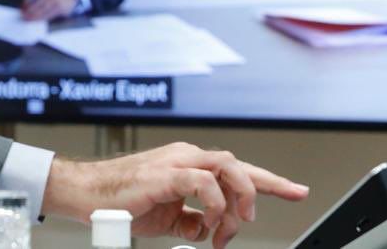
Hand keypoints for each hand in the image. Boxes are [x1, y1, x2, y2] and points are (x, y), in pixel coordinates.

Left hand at [21, 0, 76, 20]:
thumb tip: (24, 9)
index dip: (26, 0)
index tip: (22, 7)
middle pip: (36, 3)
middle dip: (29, 11)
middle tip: (23, 16)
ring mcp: (54, 0)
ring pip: (42, 10)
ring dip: (34, 16)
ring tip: (28, 20)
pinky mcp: (59, 8)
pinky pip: (48, 14)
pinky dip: (41, 18)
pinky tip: (36, 20)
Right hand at [40, 142, 308, 248]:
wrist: (89, 195)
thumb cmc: (123, 201)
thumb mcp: (167, 216)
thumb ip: (191, 219)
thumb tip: (207, 230)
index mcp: (188, 164)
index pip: (236, 170)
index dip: (270, 181)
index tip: (297, 190)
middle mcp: (187, 157)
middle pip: (239, 165)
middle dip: (264, 187)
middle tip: (255, 219)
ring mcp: (177, 161)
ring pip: (227, 167)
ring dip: (237, 199)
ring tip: (227, 227)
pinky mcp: (166, 173)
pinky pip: (203, 183)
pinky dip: (213, 205)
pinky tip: (206, 224)